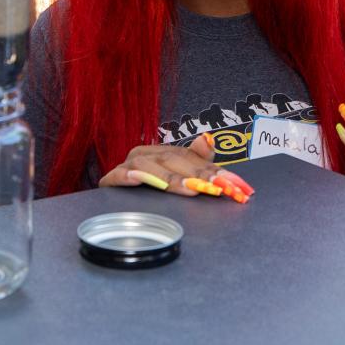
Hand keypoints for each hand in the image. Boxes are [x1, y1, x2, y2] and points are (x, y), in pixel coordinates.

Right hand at [99, 134, 220, 194]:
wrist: (119, 206)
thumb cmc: (151, 189)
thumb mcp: (180, 174)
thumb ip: (198, 159)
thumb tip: (209, 138)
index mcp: (162, 152)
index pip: (192, 157)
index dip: (213, 170)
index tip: (234, 184)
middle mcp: (145, 155)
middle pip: (172, 160)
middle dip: (198, 175)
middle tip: (218, 187)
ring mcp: (127, 166)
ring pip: (148, 167)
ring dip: (170, 178)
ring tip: (190, 189)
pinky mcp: (111, 180)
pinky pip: (118, 176)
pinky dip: (128, 177)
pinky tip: (138, 181)